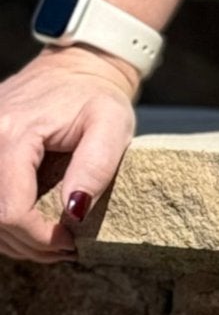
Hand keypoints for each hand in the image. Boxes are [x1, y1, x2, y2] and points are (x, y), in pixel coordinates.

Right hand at [0, 46, 137, 263]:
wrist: (77, 65)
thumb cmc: (98, 96)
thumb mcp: (112, 127)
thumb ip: (94, 169)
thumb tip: (73, 213)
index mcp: (16, 133)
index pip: (10, 208)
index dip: (39, 238)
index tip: (70, 243)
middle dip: (29, 243)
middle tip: (64, 248)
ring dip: (16, 238)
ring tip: (52, 240)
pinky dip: (7, 221)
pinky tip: (34, 225)